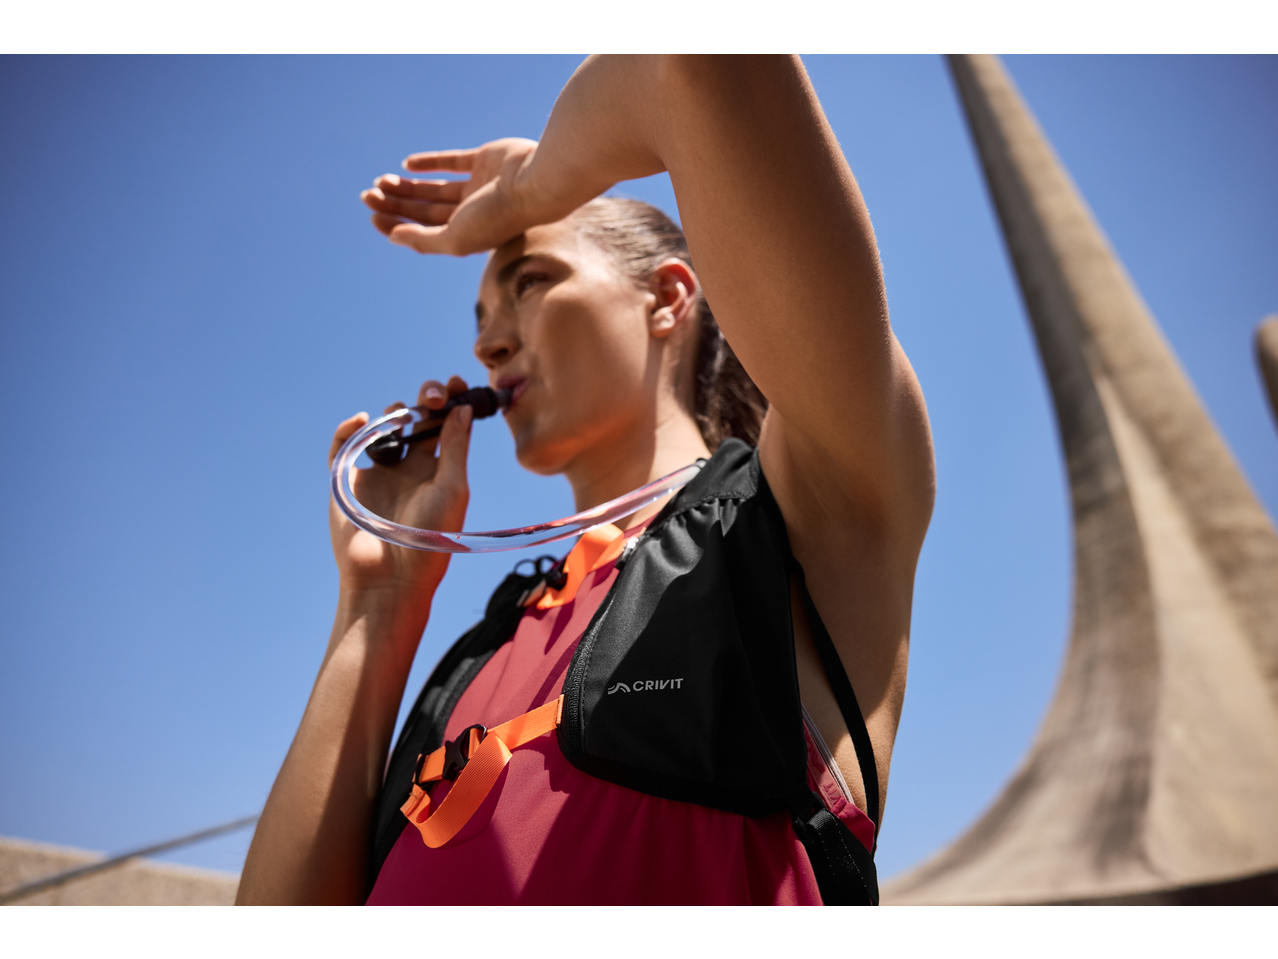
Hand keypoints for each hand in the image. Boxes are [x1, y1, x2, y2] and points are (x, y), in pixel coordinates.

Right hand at [328, 376, 472, 599]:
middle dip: (425, 399)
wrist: (390, 576)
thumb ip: (455, 447)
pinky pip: (342, 446)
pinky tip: (361, 420)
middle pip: (417, 420)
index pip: (447, 426)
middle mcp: (408, 468)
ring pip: (383, 428)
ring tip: (402, 412)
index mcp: (438, 471)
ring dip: (393, 412)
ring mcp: (378, 473)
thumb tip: (463, 408)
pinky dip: (348, 428)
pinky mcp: (348, 480)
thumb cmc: (430, 538)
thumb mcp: (452, 488)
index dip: (452, 401)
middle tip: (432, 396)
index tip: (456, 383)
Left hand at [360, 138, 552, 255]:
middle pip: (425, 210)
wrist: (535, 183)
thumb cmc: (498, 217)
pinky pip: (452, 162)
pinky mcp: (484, 161)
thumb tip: (393, 237)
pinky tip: (407, 165)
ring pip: (434, 188)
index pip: (424, 231)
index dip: (396, 224)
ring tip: (381, 181)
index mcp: (468, 235)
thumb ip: (424, 240)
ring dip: (407, 186)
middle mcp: (472, 212)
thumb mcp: (456, 239)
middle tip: (367, 195)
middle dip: (396, 204)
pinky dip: (429, 163)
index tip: (372, 215)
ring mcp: (479, 186)